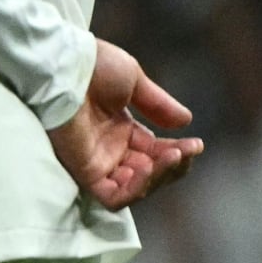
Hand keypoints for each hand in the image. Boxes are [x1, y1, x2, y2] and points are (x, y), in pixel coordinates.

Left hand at [47, 39, 203, 209]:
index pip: (155, 153)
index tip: (196, 144)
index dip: (178, 152)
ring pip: (135, 189)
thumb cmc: (92, 66)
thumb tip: (186, 121)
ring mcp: (96, 161)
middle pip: (150, 174)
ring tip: (171, 156)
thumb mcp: (133, 81)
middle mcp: (108, 149)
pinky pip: (112, 197)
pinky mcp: (83, 171)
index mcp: (119, 129)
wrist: (64, 65)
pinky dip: (135, 189)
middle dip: (174, 166)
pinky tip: (147, 167)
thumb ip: (157, 104)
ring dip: (160, 177)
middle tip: (186, 151)